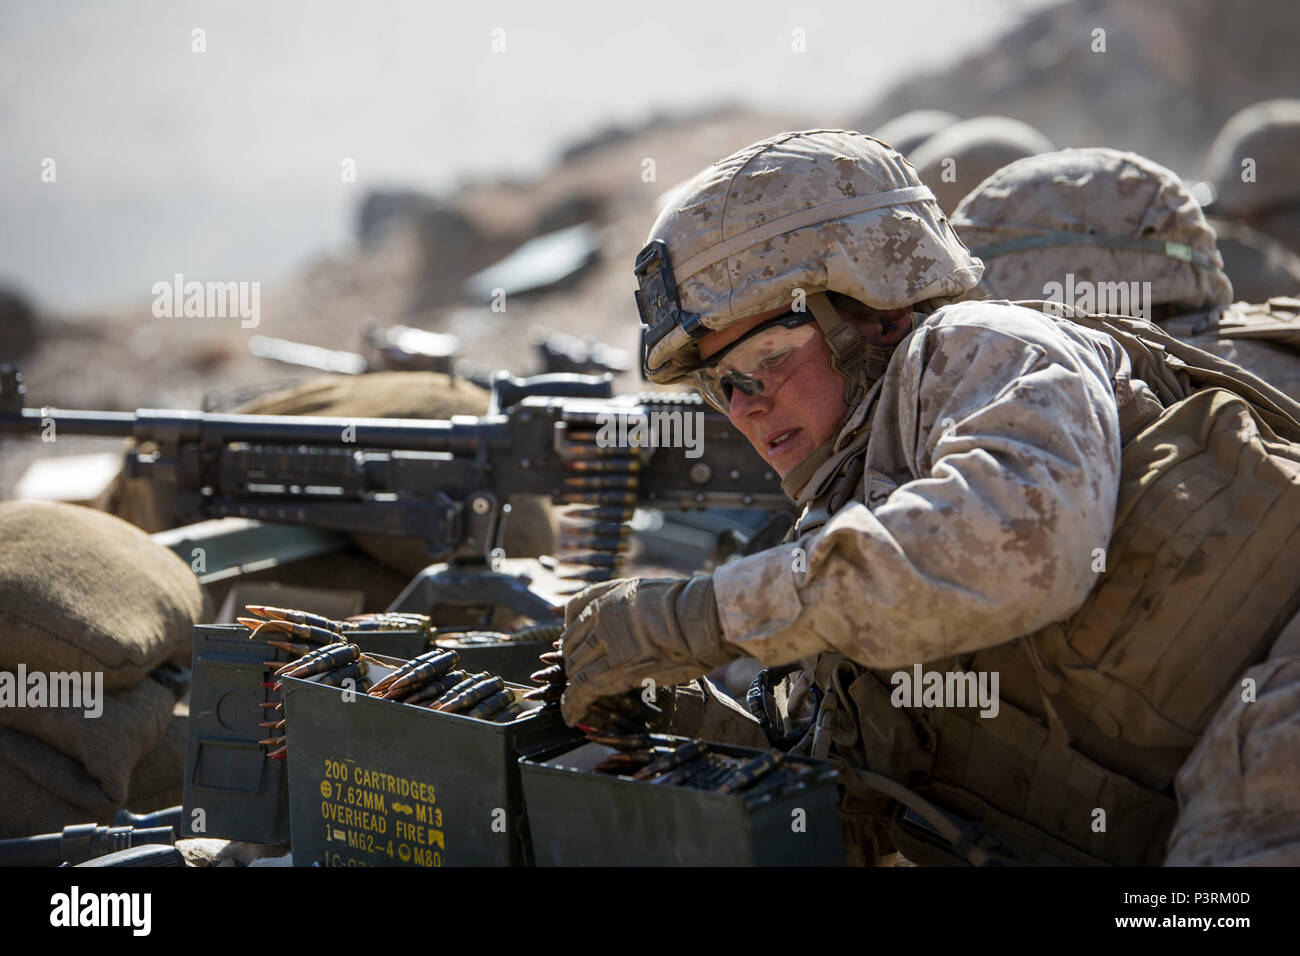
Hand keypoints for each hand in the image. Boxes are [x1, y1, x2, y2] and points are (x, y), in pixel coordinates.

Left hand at [559, 575, 735, 726]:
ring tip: (574, 699)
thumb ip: (634, 602)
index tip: (577, 644)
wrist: (703, 618)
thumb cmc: (691, 607)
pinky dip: (573, 704)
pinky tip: (571, 716)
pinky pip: (583, 688)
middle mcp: (601, 615)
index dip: (572, 632)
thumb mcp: (654, 592)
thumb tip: (637, 616)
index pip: (574, 613)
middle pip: (571, 642)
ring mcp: (605, 640)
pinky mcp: (614, 667)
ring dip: (573, 684)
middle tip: (577, 675)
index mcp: (610, 594)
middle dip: (572, 660)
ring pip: (575, 666)